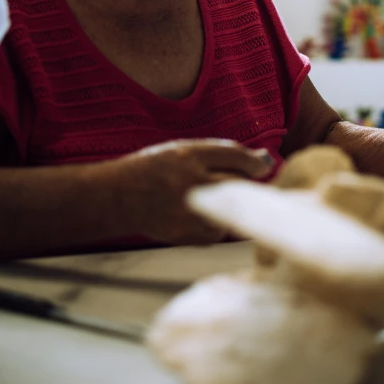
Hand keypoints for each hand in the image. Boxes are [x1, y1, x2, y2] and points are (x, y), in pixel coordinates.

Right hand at [118, 139, 272, 244]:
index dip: (254, 162)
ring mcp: (187, 211)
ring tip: (208, 198)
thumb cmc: (154, 169)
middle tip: (243, 183)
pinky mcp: (184, 234)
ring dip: (228, 206)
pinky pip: (217, 233)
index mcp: (188, 156)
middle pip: (237, 184)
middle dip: (245, 184)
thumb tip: (263, 160)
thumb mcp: (183, 150)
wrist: (119, 197)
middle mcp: (189, 182)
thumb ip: (221, 154)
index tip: (262, 166)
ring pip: (229, 212)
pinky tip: (200, 215)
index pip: (234, 156)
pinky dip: (215, 225)